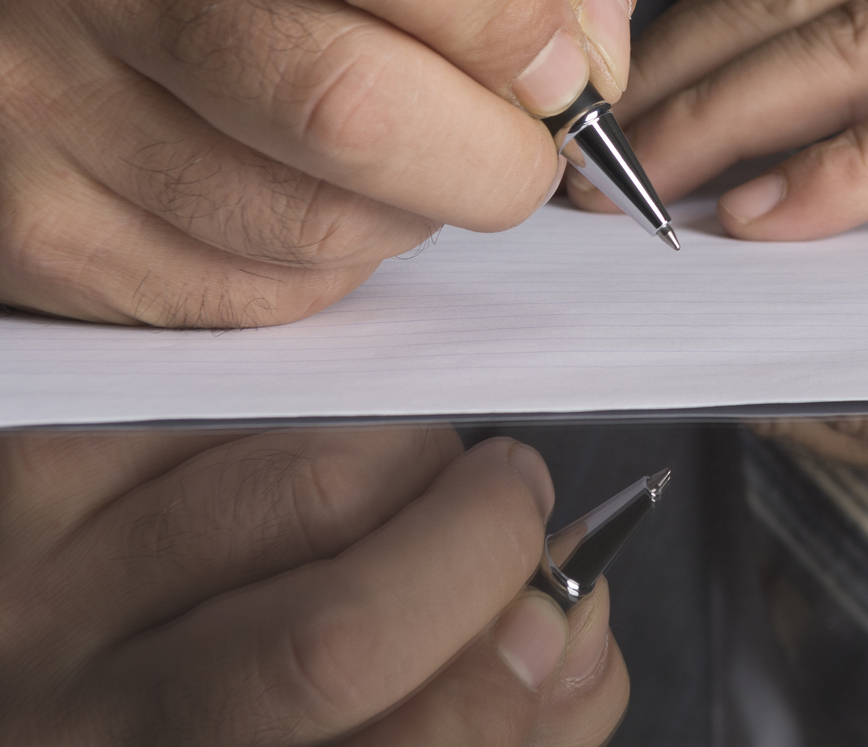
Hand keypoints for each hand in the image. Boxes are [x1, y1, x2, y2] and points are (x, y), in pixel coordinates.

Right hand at [0, 0, 655, 325]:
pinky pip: (255, 292)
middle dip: (494, 154)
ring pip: (312, 219)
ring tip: (413, 155)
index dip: (507, 13)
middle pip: (348, 100)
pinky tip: (320, 192)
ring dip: (417, 214)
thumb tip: (587, 57)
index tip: (555, 59)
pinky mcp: (29, 225)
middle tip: (523, 145)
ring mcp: (32, 90)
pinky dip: (337, 266)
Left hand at [0, 427, 628, 744]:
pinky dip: (307, 389)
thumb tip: (577, 615)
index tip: (550, 614)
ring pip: (290, 484)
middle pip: (336, 631)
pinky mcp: (20, 474)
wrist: (27, 672)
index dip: (511, 674)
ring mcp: (39, 606)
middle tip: (513, 503)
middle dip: (479, 542)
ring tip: (402, 472)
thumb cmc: (216, 716)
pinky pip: (221, 396)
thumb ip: (506, 721)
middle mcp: (95, 735)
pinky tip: (306, 431)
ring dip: (402, 452)